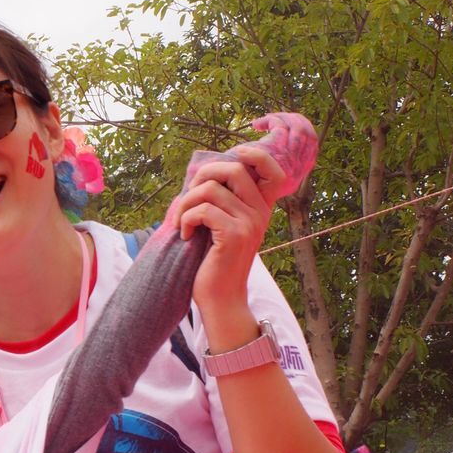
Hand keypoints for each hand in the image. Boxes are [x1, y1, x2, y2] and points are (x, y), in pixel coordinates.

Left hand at [174, 112, 310, 316]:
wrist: (220, 298)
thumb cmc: (213, 261)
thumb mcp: (220, 226)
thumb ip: (220, 200)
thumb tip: (200, 174)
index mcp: (260, 207)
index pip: (272, 170)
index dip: (254, 154)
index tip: (232, 156)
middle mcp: (261, 212)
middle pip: (233, 168)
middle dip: (201, 176)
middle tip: (186, 197)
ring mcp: (250, 223)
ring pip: (211, 189)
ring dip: (186, 203)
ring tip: (180, 222)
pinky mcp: (234, 235)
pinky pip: (202, 210)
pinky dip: (185, 219)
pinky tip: (185, 235)